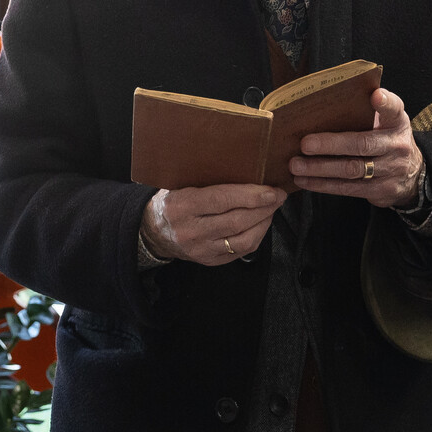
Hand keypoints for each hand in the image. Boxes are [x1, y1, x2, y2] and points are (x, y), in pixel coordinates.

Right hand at [141, 184, 286, 265]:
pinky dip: (256, 236)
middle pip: (236, 221)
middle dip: (264, 208)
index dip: (250, 195)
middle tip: (278, 196)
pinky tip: (261, 223)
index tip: (270, 190)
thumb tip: (247, 169)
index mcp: (181, 206)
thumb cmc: (171, 201)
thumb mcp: (180, 184)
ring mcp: (201, 249)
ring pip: (243, 239)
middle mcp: (190, 231)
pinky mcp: (210, 261)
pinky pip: (241, 251)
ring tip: (272, 209)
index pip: (221, 200)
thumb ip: (208, 180)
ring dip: (264, 223)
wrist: (153, 232)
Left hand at [288, 89, 423, 208]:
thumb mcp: (386, 123)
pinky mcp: (381, 190)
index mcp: (397, 122)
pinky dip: (323, 185)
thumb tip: (322, 103)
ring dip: (320, 168)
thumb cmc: (385, 140)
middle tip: (305, 144)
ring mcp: (391, 170)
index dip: (385, 103)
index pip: (394, 108)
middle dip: (331, 144)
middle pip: (363, 144)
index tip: (375, 96)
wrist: (412, 175)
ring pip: (352, 169)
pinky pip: (348, 188)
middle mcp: (397, 145)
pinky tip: (304, 180)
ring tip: (296, 165)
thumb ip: (365, 112)